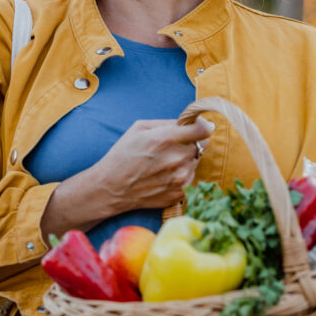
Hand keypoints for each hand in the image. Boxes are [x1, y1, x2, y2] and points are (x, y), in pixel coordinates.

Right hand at [90, 117, 212, 213]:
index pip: (202, 130)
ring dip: (186, 159)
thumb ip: (168, 122)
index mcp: (166, 139)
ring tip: (165, 162)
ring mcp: (180, 178)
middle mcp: (176, 159)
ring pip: (196, 161)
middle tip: (173, 146)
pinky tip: (164, 175)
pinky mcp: (180, 192)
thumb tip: (193, 123)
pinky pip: (191, 177)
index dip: (201, 127)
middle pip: (201, 145)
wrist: (112, 188)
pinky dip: (182, 174)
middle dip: (191, 142)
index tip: (197, 128)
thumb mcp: (139, 128)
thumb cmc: (123, 155)